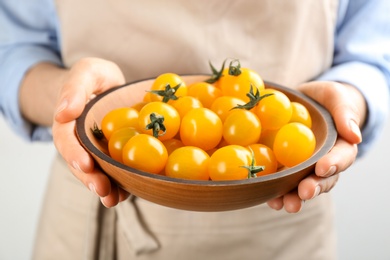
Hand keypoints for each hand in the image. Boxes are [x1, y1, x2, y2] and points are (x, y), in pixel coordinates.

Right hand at [52, 57, 129, 206]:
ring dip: (105, 188)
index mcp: (69, 124)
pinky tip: (129, 193)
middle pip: (81, 163)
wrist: (109, 86)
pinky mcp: (113, 155)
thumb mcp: (87, 73)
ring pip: (97, 172)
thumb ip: (75, 88)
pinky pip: (115, 171)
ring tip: (114, 200)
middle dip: (90, 178)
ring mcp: (96, 151)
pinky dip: (121, 184)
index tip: (84, 164)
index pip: (67, 140)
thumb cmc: (96, 77)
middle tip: (102, 189)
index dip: (74, 153)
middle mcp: (80, 142)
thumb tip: (64, 113)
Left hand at [267, 81, 365, 212]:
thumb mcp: (335, 97)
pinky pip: (281, 182)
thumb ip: (344, 113)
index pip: (341, 157)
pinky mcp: (284, 168)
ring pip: (301, 186)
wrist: (303, 101)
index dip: (333, 164)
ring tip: (284, 204)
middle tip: (304, 192)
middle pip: (322, 179)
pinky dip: (275, 191)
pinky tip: (268, 198)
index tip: (322, 167)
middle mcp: (322, 162)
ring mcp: (302, 168)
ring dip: (293, 197)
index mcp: (339, 147)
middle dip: (313, 187)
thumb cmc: (324, 99)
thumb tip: (355, 136)